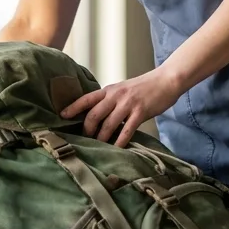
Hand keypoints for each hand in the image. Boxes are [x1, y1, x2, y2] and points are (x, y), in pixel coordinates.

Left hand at [61, 67, 182, 147]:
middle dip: (87, 130)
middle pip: (94, 114)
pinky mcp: (141, 111)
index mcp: (110, 90)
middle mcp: (116, 95)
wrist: (166, 80)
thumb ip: (110, 100)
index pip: (87, 98)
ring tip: (98, 147)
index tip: (62, 116)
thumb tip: (97, 116)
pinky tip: (117, 149)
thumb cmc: (144, 87)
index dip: (73, 107)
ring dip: (102, 138)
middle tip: (85, 140)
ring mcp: (128, 103)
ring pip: (109, 124)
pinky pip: (127, 130)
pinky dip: (120, 141)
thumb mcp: (123, 90)